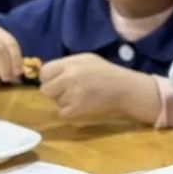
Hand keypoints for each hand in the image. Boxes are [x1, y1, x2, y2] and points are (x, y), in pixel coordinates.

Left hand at [39, 54, 156, 120]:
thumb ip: (67, 65)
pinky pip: (63, 113)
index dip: (49, 79)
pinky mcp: (78, 108)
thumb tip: (47, 74)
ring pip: (56, 102)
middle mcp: (70, 76)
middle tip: (70, 92)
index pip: (44, 72)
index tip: (58, 82)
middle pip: (46, 89)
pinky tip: (84, 106)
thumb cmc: (107, 73)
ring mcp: (73, 92)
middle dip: (55, 92)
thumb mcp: (87, 60)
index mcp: (71, 63)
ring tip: (83, 97)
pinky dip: (71, 112)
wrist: (127, 89)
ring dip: (66, 102)